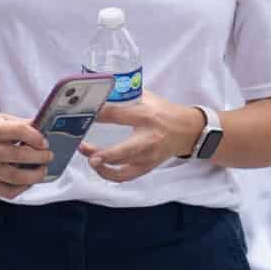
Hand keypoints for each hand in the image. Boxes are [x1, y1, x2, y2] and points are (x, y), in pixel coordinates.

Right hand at [0, 108, 50, 199]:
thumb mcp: (4, 119)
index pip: (19, 131)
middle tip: (48, 156)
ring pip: (15, 177)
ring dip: (35, 176)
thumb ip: (24, 125)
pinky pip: (8, 192)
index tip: (45, 143)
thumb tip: (47, 132)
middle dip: (40, 157)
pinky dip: (22, 188)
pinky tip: (28, 181)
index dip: (36, 137)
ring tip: (42, 170)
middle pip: (19, 156)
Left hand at [81, 90, 203, 183]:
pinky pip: (126, 176)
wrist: (187, 130)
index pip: (118, 115)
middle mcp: (148, 138)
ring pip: (123, 168)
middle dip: (102, 154)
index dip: (98, 115)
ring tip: (89, 157)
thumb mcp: (146, 97)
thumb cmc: (165, 112)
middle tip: (84, 148)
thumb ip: (125, 96)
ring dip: (102, 166)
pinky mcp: (147, 167)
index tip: (83, 114)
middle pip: (123, 150)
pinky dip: (110, 175)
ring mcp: (148, 156)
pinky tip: (99, 168)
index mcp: (146, 116)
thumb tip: (100, 92)